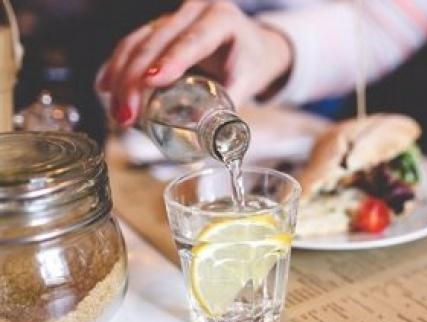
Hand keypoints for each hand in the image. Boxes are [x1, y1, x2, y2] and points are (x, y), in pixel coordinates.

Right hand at [98, 1, 291, 124]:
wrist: (252, 44)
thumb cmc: (251, 62)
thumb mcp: (248, 80)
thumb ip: (230, 105)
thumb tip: (210, 136)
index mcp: (221, 18)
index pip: (193, 39)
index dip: (171, 60)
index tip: (151, 82)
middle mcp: (195, 10)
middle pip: (156, 41)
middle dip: (135, 79)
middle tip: (127, 115)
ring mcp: (173, 17)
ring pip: (137, 41)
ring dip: (120, 77)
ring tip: (118, 113)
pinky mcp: (159, 28)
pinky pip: (132, 43)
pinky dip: (117, 66)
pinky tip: (105, 87)